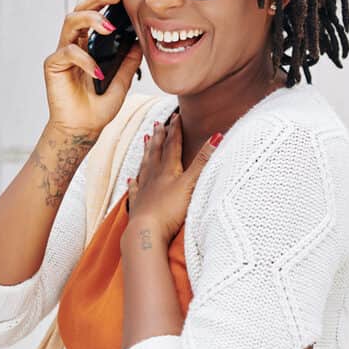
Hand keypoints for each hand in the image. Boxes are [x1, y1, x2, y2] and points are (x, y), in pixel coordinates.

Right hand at [43, 0, 143, 135]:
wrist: (83, 129)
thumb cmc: (97, 108)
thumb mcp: (121, 82)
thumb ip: (128, 63)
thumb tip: (140, 43)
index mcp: (87, 46)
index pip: (93, 15)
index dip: (104, 2)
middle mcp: (73, 45)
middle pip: (78, 10)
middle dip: (96, 0)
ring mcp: (62, 53)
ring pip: (70, 22)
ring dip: (90, 19)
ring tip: (108, 28)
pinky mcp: (53, 65)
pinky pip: (68, 52)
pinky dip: (85, 60)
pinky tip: (97, 73)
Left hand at [125, 112, 222, 243]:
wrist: (146, 231)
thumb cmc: (170, 209)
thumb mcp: (191, 183)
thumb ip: (204, 161)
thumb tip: (218, 135)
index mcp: (168, 170)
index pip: (172, 145)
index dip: (175, 130)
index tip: (175, 116)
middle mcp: (154, 176)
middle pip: (157, 152)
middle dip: (159, 137)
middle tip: (157, 123)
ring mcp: (144, 190)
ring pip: (145, 166)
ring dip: (147, 152)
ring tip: (145, 140)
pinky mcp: (139, 205)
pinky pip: (135, 189)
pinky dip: (134, 182)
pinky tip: (131, 179)